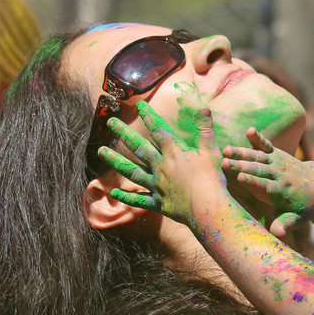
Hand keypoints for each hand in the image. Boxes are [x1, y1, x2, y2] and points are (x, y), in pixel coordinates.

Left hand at [97, 101, 226, 224]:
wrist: (207, 209)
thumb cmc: (212, 180)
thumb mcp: (211, 152)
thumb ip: (205, 130)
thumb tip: (204, 109)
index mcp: (174, 153)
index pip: (158, 130)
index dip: (149, 116)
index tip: (139, 105)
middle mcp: (161, 167)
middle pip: (139, 147)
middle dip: (124, 133)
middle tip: (110, 122)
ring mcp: (157, 186)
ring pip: (132, 171)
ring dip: (115, 160)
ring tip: (101, 151)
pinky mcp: (158, 203)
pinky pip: (139, 200)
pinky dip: (126, 197)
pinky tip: (113, 193)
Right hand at [223, 128, 313, 237]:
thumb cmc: (302, 207)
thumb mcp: (298, 218)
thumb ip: (286, 224)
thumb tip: (277, 234)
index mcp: (281, 193)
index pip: (266, 187)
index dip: (254, 182)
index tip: (241, 178)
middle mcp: (279, 175)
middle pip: (258, 170)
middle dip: (241, 166)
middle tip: (224, 163)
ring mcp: (277, 162)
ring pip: (258, 157)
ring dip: (242, 153)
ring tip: (226, 150)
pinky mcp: (276, 153)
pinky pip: (266, 145)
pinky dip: (258, 138)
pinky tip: (249, 130)